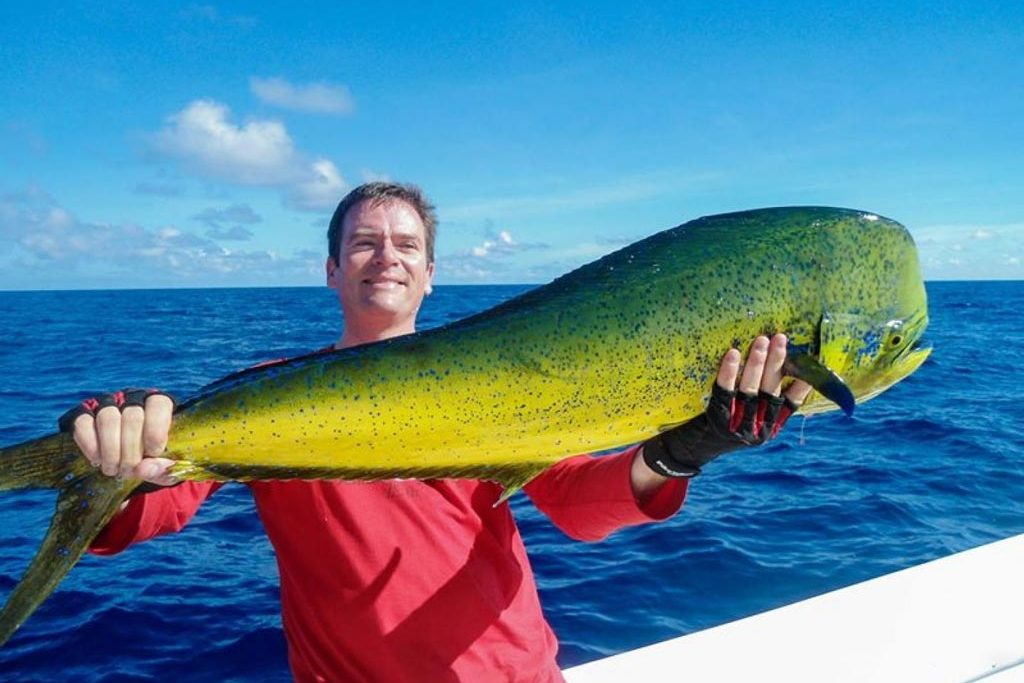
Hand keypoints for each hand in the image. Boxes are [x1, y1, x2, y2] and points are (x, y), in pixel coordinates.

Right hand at [59, 388, 178, 486]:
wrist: (120, 458)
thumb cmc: (146, 457)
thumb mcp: (159, 464)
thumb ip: (160, 468)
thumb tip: (147, 468)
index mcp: (156, 403)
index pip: (159, 404)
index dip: (156, 431)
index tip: (153, 453)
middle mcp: (132, 398)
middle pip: (133, 418)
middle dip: (131, 451)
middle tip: (129, 470)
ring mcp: (106, 403)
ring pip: (108, 419)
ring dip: (111, 451)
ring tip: (114, 470)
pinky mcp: (83, 413)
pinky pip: (83, 424)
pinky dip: (91, 446)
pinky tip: (97, 460)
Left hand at [641, 333, 812, 477]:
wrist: (697, 447)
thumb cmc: (729, 424)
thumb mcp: (754, 419)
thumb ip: (769, 402)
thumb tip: (786, 366)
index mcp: (771, 426)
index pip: (792, 404)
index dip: (803, 383)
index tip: (811, 362)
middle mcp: (757, 427)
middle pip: (771, 391)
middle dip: (777, 363)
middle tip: (780, 338)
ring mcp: (737, 423)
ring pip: (750, 390)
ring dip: (757, 364)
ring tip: (761, 341)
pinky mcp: (717, 418)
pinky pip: (724, 390)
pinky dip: (729, 372)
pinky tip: (733, 353)